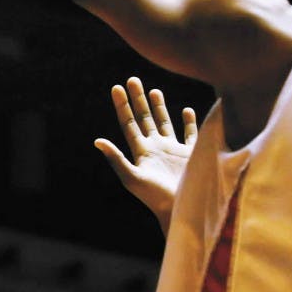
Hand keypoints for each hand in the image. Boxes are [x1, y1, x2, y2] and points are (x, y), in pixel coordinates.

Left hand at [94, 77, 196, 231]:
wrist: (182, 212)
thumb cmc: (155, 198)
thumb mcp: (132, 178)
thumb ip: (116, 159)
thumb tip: (97, 140)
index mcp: (141, 151)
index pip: (128, 123)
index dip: (121, 106)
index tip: (116, 88)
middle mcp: (156, 148)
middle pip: (144, 118)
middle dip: (138, 99)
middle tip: (132, 79)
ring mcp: (174, 151)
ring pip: (165, 123)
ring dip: (159, 107)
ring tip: (154, 90)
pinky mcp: (193, 156)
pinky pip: (191, 134)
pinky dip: (189, 122)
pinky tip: (186, 110)